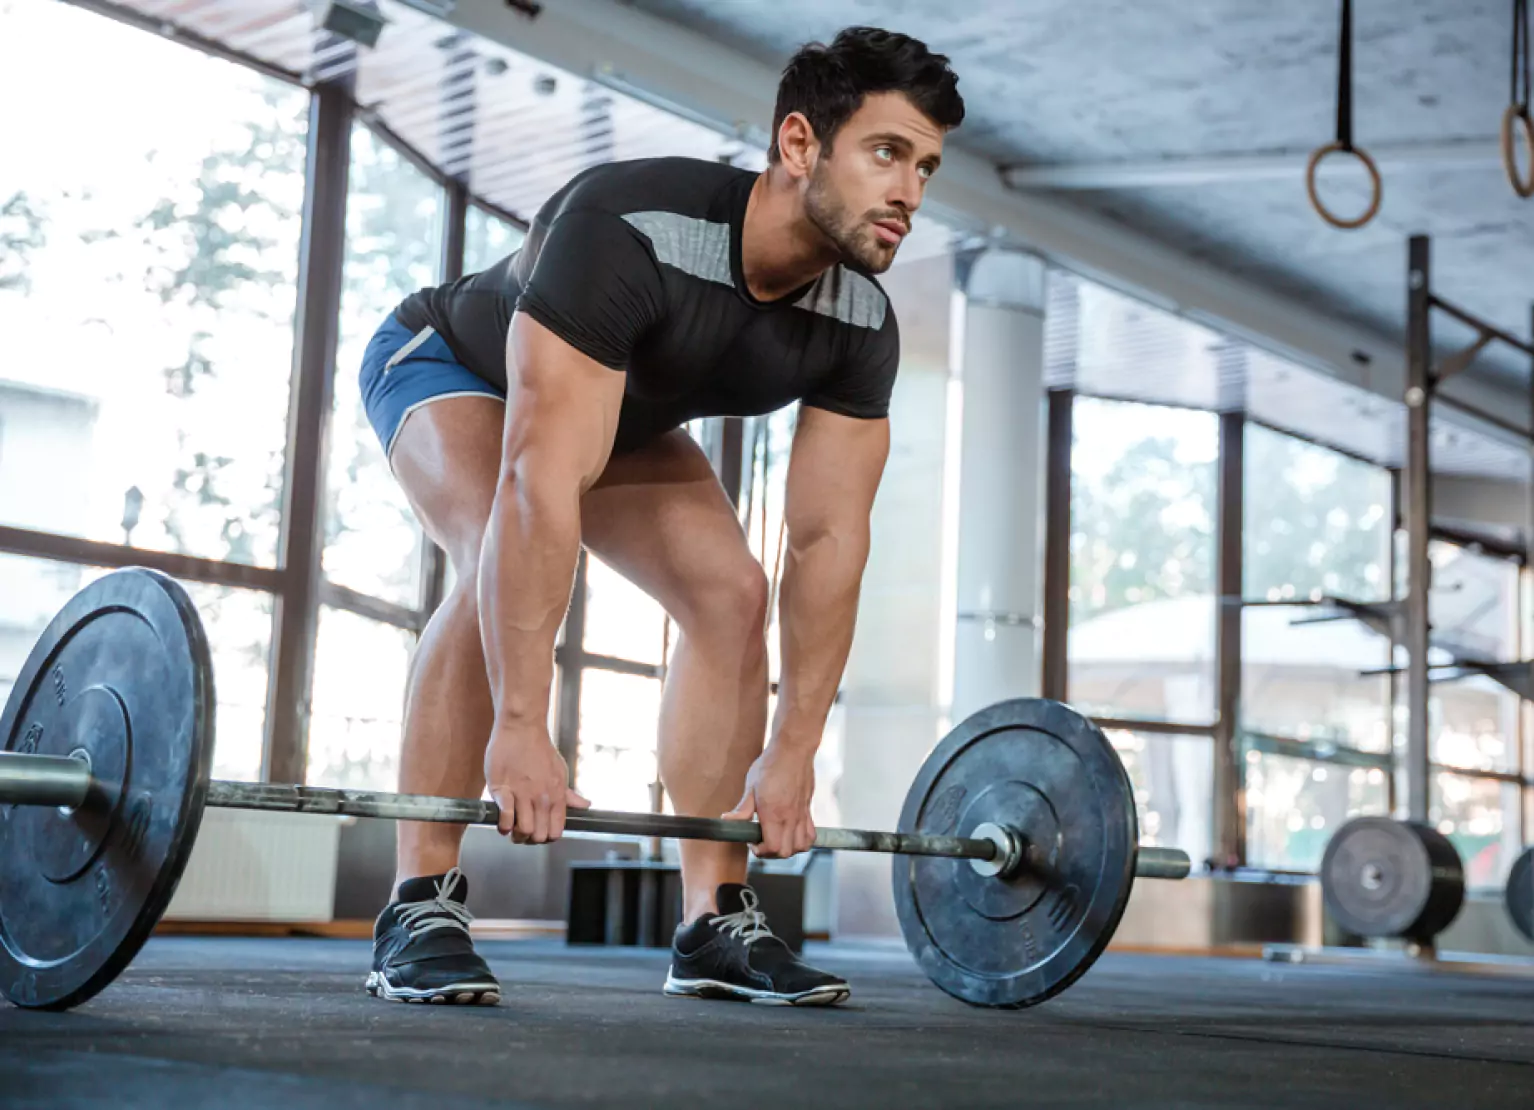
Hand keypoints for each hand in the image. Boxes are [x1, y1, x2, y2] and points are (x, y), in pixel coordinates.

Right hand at [484, 720, 588, 843]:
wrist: (522, 728)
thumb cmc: (540, 749)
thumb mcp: (560, 772)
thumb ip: (568, 795)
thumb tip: (585, 805)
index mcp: (557, 796)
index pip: (555, 832)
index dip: (546, 838)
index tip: (538, 833)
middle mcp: (542, 798)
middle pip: (538, 836)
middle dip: (529, 839)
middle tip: (521, 831)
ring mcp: (522, 794)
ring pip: (522, 831)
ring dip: (515, 834)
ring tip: (511, 827)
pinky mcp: (502, 789)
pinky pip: (505, 817)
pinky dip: (503, 825)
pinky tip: (502, 820)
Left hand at [723, 745, 816, 858]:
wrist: (793, 749)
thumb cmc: (770, 764)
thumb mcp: (750, 786)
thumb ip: (742, 809)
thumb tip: (727, 820)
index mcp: (774, 813)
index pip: (772, 848)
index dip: (760, 851)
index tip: (751, 840)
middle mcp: (790, 817)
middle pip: (786, 852)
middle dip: (771, 853)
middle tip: (761, 841)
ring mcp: (802, 815)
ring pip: (800, 847)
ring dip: (787, 849)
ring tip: (776, 838)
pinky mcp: (808, 809)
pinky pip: (811, 835)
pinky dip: (802, 841)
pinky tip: (790, 833)